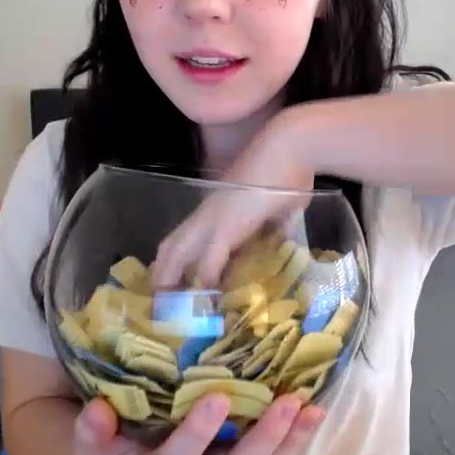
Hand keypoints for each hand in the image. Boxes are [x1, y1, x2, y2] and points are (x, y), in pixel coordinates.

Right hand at [74, 393, 324, 454]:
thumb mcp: (97, 452)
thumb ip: (94, 434)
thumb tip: (96, 408)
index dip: (197, 434)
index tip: (218, 398)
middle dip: (264, 439)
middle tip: (288, 403)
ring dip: (290, 443)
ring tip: (313, 410)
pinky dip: (293, 447)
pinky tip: (313, 419)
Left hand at [152, 112, 314, 287]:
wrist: (292, 147)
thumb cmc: (290, 170)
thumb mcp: (280, 206)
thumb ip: (275, 223)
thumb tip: (280, 234)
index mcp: (218, 207)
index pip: (188, 236)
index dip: (178, 260)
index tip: (178, 282)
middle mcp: (208, 213)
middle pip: (170, 246)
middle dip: (162, 274)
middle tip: (162, 303)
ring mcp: (213, 219)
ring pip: (176, 253)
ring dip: (170, 281)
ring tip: (169, 308)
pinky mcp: (226, 228)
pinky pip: (207, 262)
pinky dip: (203, 283)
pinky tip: (204, 302)